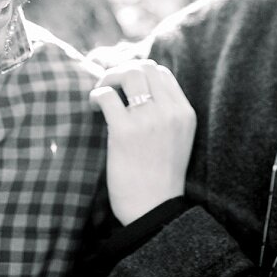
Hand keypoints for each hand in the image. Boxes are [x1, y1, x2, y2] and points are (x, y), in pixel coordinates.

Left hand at [90, 59, 195, 225]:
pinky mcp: (125, 131)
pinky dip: (96, 95)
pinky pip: (107, 96)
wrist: (154, 209)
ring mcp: (148, 119)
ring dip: (109, 78)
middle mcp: (170, 111)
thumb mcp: (177, 140)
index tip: (125, 87)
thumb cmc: (159, 179)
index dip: (140, 72)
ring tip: (99, 94)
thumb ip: (166, 115)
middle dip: (122, 71)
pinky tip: (92, 106)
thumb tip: (139, 91)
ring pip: (129, 74)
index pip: (162, 73)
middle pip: (145, 67)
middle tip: (109, 87)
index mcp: (185, 113)